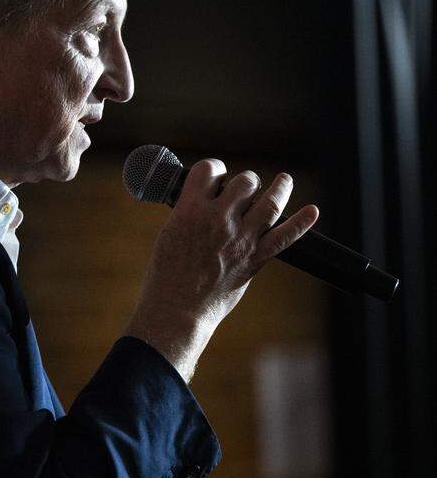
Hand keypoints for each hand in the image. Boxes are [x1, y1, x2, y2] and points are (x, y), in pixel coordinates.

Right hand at [124, 159, 319, 380]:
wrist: (177, 309)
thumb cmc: (166, 275)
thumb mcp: (169, 234)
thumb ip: (189, 215)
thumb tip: (204, 203)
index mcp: (190, 210)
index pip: (208, 170)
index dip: (215, 168)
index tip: (217, 175)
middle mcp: (218, 219)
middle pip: (244, 182)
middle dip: (245, 181)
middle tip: (244, 189)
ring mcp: (240, 239)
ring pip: (270, 202)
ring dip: (280, 188)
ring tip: (284, 181)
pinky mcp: (255, 259)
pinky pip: (285, 237)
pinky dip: (301, 223)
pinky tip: (312, 211)